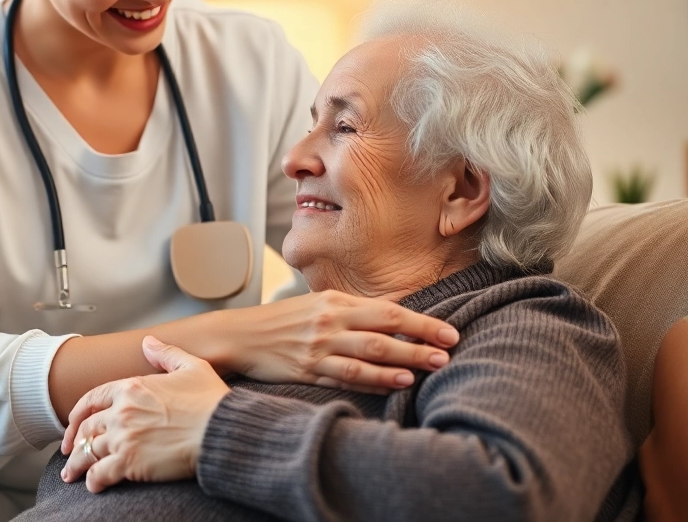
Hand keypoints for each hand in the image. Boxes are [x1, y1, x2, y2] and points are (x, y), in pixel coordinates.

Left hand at [60, 336, 228, 492]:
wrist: (221, 430)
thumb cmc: (210, 401)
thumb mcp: (191, 367)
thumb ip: (166, 354)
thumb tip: (148, 342)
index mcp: (131, 387)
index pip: (92, 400)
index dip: (78, 415)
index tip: (73, 426)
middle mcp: (121, 411)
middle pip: (87, 428)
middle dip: (75, 442)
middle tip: (72, 453)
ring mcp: (123, 437)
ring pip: (89, 452)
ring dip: (78, 465)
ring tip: (72, 475)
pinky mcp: (130, 462)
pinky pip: (101, 473)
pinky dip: (94, 481)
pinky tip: (94, 486)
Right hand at [211, 290, 459, 393]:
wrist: (239, 335)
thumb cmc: (283, 320)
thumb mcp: (318, 303)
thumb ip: (355, 308)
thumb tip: (397, 309)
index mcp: (335, 302)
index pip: (388, 311)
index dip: (421, 322)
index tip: (449, 332)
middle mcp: (329, 323)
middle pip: (382, 334)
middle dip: (418, 344)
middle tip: (446, 354)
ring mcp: (317, 348)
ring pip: (366, 358)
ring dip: (398, 365)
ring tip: (425, 371)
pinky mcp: (306, 371)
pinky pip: (344, 378)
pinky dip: (371, 382)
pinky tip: (392, 385)